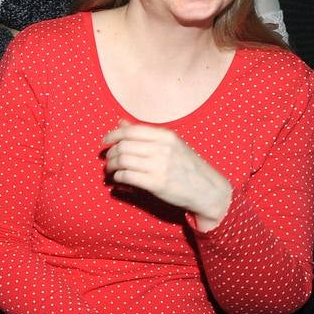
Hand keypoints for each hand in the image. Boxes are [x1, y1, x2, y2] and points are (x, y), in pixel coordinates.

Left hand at [101, 120, 231, 229]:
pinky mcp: (156, 184)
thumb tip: (120, 122)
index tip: (105, 141)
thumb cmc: (187, 167)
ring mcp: (160, 166)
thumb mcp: (171, 145)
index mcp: (166, 136)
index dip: (113, 135)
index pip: (131, 131)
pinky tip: (119, 179)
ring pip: (122, 161)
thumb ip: (145, 134)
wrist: (208, 190)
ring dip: (111, 166)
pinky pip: (126, 176)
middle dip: (110, 153)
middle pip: (123, 146)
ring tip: (111, 169)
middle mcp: (163, 149)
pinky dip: (118, 177)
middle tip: (108, 159)